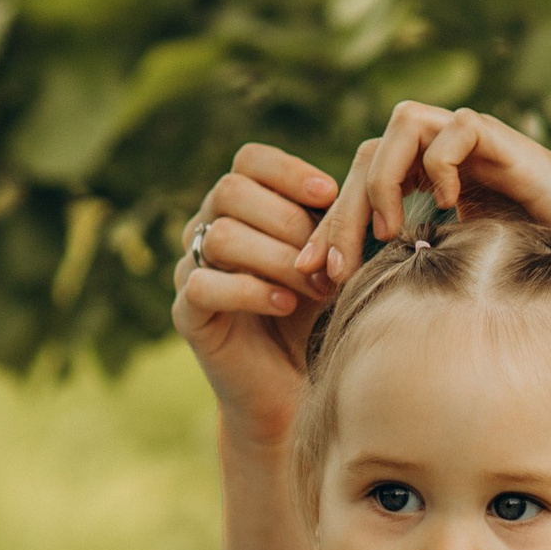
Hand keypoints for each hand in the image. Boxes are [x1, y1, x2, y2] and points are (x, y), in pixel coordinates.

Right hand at [173, 144, 347, 445]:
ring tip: (316, 288)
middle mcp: (206, 229)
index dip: (288, 171)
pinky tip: (285, 305)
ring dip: (278, 259)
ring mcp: (191, 269)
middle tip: (329, 261)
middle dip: (289, 222)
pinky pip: (204, 284)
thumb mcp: (333, 262)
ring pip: (220, 236)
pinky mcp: (187, 312)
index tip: (330, 195)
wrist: (296, 388)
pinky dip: (250, 291)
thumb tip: (363, 190)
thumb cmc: (319, 317)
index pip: (248, 160)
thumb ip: (335, 225)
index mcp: (240, 207)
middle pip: (230, 191)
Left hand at [315, 106, 550, 304]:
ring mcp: (477, 146)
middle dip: (340, 212)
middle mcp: (450, 161)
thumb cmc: (550, 281)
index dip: (330, 229)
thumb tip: (365, 333)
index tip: (311, 280)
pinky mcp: (507, 142)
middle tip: (328, 267)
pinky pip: (456, 127)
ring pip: (402, 123)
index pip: (359, 189)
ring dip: (382, 180)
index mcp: (431, 190)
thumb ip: (422, 285)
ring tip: (389, 232)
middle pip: (368, 156)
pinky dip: (441, 165)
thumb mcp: (466, 286)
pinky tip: (450, 211)